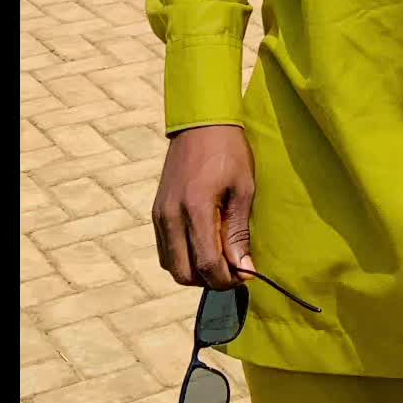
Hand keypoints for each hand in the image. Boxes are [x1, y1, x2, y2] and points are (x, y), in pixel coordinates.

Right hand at [152, 125, 256, 290]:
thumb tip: (245, 269)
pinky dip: (183, 257)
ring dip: (195, 271)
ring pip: (171, 265)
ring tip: (220, 257)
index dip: (228, 279)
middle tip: (233, 270)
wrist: (200, 122)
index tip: (246, 275)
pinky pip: (165, 250)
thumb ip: (239, 232)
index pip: (207, 264)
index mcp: (195, 208)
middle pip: (184, 273)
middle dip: (210, 280)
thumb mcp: (243, 189)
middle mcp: (171, 215)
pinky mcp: (156, 211)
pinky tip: (204, 245)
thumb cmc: (228, 151)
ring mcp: (160, 214)